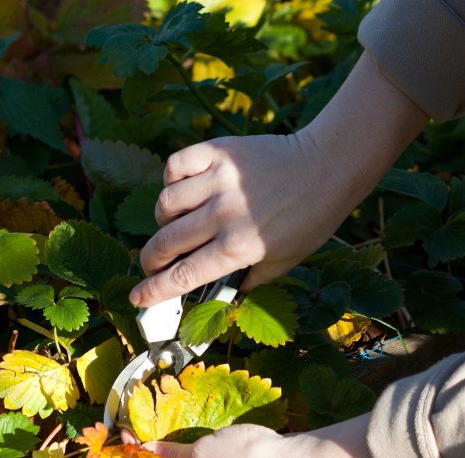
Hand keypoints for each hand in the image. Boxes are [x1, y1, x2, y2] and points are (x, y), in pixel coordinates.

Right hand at [129, 51, 428, 307]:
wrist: (328, 166)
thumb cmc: (310, 220)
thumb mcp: (283, 261)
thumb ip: (247, 280)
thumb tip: (215, 296)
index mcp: (239, 248)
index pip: (183, 276)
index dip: (154, 291)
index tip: (136, 299)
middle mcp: (224, 214)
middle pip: (166, 242)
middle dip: (151, 260)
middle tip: (152, 264)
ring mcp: (219, 180)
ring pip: (165, 204)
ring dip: (163, 219)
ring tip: (175, 223)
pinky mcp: (218, 151)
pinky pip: (175, 166)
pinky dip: (172, 179)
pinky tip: (185, 187)